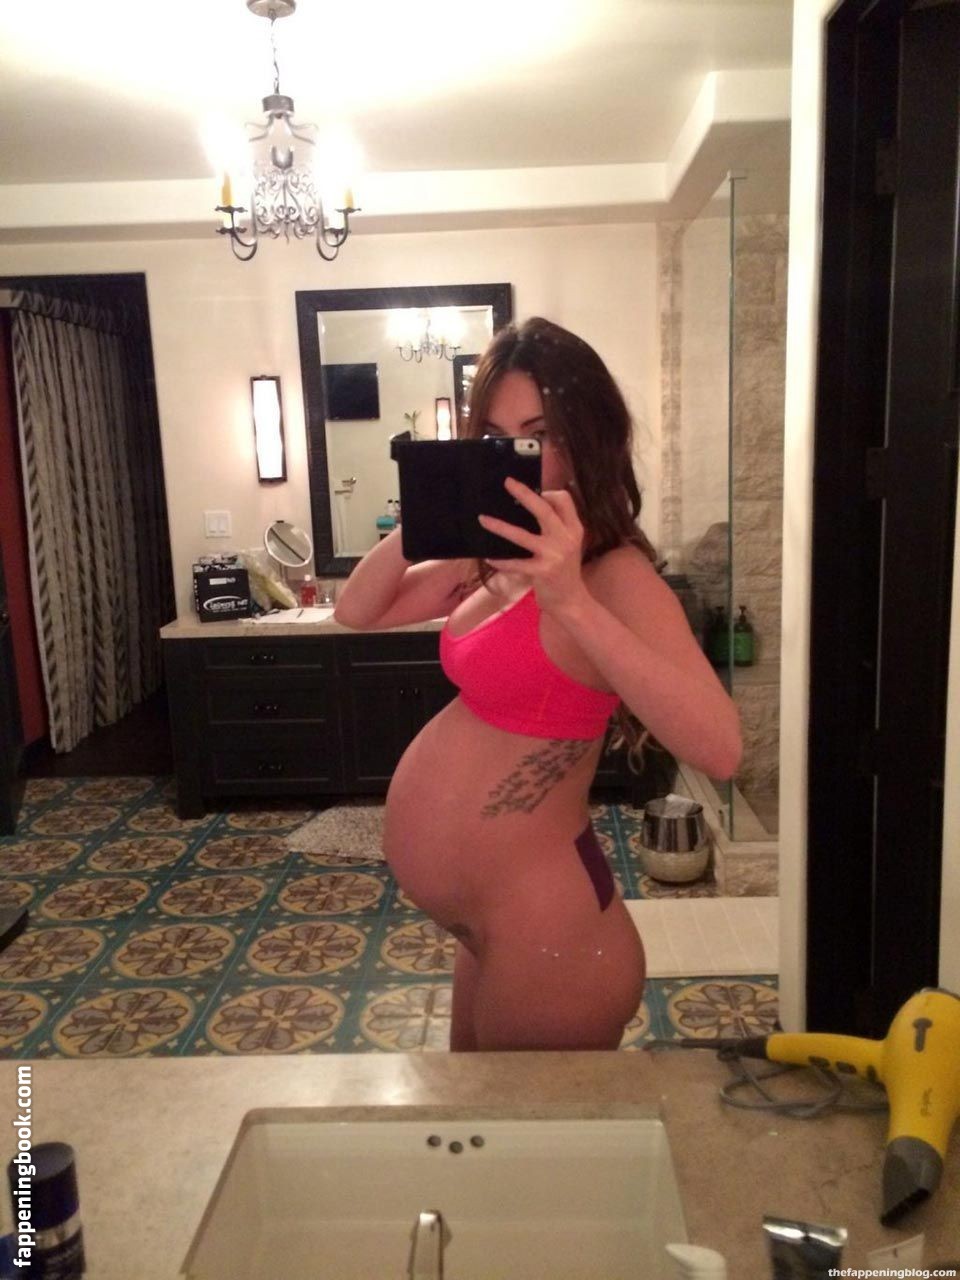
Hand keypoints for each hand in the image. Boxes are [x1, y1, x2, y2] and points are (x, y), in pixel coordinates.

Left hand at [478, 478, 589, 614]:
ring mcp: (554, 555)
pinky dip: (500, 561)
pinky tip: (488, 557)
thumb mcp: (567, 544)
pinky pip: (515, 563)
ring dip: (499, 526)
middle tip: (507, 482)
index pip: (564, 500)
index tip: (535, 491)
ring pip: (522, 535)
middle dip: (524, 493)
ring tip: (483, 519)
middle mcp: (565, 538)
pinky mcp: (542, 572)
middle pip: (543, 510)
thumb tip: (530, 503)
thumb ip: (556, 526)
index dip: (548, 492)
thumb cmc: (564, 570)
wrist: (570, 600)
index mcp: (574, 528)